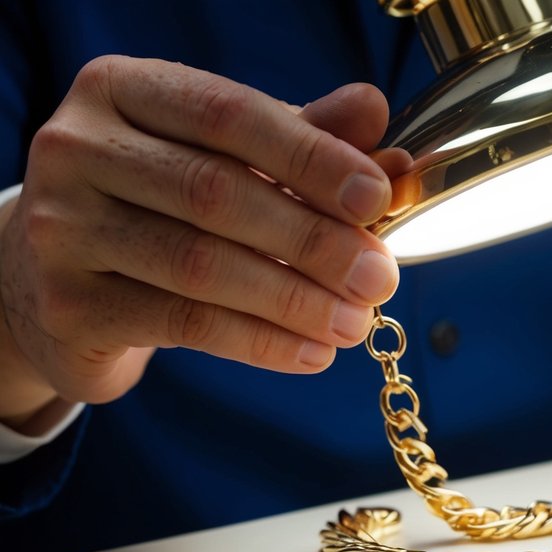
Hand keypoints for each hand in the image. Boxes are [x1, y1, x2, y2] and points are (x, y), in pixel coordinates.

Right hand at [0, 56, 408, 428]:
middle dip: (313, 240)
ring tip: (354, 322)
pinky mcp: (69, 304)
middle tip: (379, 277)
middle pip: (215, 193)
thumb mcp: (230, 157)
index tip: (378, 198)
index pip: (229, 114)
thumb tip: (375, 113)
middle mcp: (77, 148)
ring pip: (201, 265)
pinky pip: (184, 323)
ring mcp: (62, 227)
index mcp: (122, 89)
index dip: (312, 157)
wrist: (67, 277)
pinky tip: (311, 353)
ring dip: (294, 299)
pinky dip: (260, 341)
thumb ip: (302, 135)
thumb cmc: (164, 204)